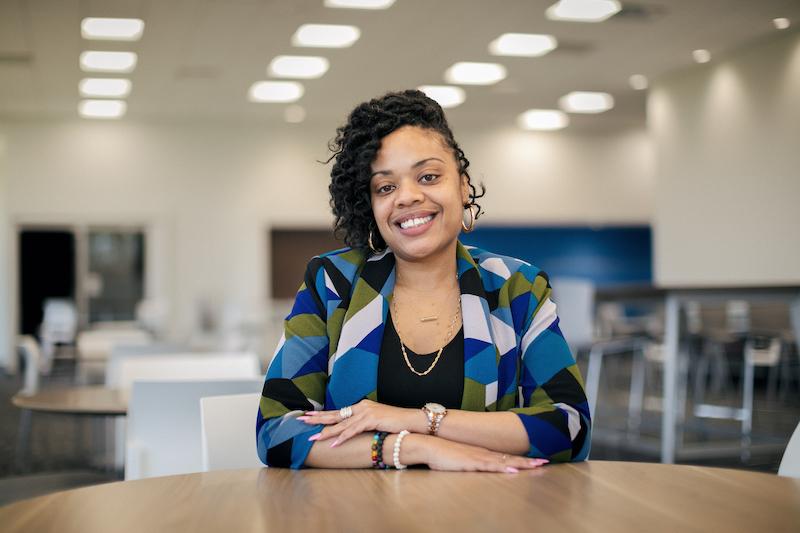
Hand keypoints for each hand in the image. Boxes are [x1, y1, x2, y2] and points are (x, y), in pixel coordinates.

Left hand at [298, 399, 417, 446]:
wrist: (412, 420)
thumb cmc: (396, 423)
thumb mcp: (376, 422)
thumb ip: (364, 424)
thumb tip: (352, 431)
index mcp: (361, 407)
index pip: (338, 412)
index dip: (322, 415)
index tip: (308, 416)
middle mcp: (361, 407)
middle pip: (335, 414)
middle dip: (317, 418)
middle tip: (301, 420)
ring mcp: (366, 412)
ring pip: (341, 424)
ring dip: (326, 432)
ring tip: (312, 437)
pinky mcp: (371, 419)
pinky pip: (353, 430)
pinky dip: (342, 438)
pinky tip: (332, 443)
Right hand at [418, 436, 547, 472]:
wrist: (429, 445)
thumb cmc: (442, 454)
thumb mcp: (459, 459)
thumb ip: (469, 462)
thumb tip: (476, 466)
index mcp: (481, 453)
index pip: (505, 457)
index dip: (521, 459)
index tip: (535, 461)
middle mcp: (483, 453)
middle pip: (510, 458)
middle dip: (528, 461)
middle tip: (545, 462)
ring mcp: (479, 457)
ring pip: (505, 461)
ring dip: (522, 464)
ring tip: (537, 465)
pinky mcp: (472, 462)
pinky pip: (491, 466)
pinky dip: (504, 468)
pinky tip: (514, 471)